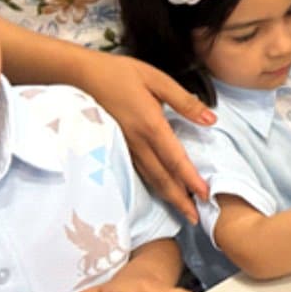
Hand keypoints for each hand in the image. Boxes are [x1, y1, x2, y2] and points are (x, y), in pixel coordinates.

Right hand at [79, 53, 213, 223]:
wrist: (78, 75)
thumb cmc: (120, 73)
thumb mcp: (157, 80)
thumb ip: (184, 102)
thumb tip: (211, 119)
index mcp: (151, 126)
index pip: (176, 160)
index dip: (191, 180)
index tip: (206, 195)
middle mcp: (137, 142)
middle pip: (162, 178)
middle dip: (180, 199)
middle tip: (197, 218)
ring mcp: (124, 146)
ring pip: (149, 177)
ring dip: (167, 195)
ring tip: (183, 210)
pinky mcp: (116, 146)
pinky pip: (138, 170)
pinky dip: (152, 184)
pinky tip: (160, 191)